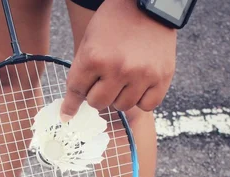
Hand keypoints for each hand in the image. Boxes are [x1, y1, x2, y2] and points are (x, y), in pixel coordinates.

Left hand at [60, 0, 176, 121]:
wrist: (149, 3)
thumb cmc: (115, 21)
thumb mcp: (89, 40)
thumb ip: (80, 72)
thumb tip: (72, 108)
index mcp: (95, 58)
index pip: (77, 91)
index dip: (71, 102)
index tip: (67, 114)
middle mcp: (118, 69)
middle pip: (98, 103)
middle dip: (96, 95)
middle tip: (103, 83)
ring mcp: (142, 75)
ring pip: (122, 106)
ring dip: (119, 97)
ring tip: (123, 80)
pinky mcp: (162, 77)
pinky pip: (147, 105)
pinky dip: (141, 99)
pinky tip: (139, 86)